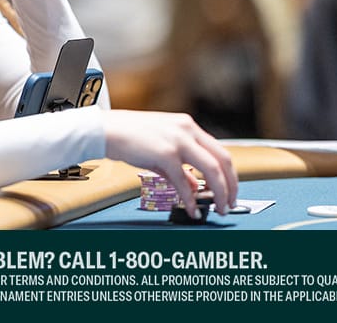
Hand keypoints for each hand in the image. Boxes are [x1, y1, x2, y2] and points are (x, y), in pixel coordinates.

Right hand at [102, 110, 237, 217]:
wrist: (105, 130)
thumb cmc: (130, 136)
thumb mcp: (161, 148)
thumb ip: (181, 167)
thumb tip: (195, 186)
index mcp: (188, 126)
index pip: (221, 152)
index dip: (230, 175)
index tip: (230, 191)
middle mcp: (187, 131)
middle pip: (223, 161)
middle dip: (230, 186)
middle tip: (229, 204)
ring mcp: (177, 141)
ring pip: (211, 170)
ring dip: (219, 192)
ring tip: (218, 208)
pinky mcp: (165, 154)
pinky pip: (184, 181)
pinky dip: (190, 199)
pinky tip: (191, 209)